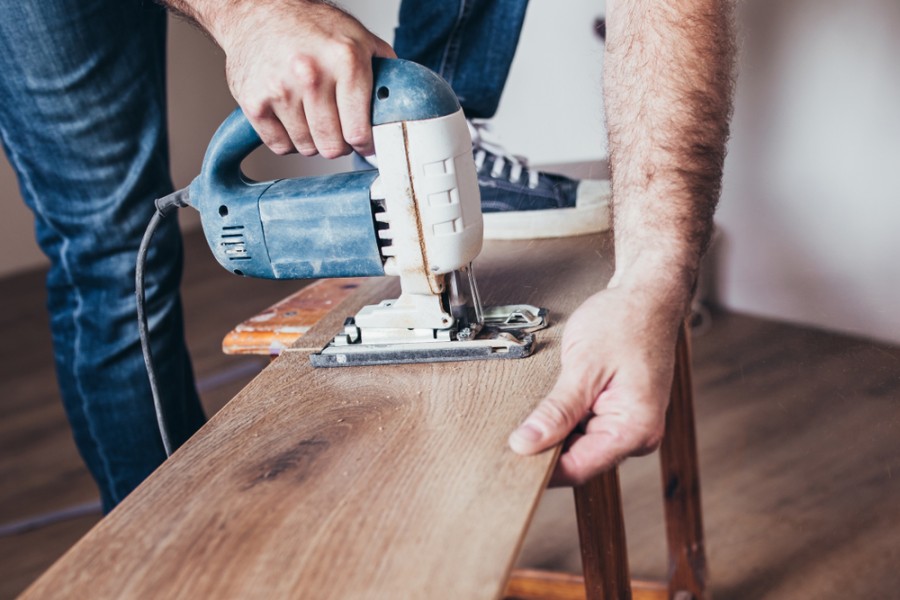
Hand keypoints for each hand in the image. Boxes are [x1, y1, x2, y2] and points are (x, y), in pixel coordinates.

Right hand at [218, 1, 394, 157]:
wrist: (257, 12)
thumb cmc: (310, 26)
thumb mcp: (357, 37)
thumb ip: (384, 68)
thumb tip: (402, 103)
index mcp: (346, 60)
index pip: (359, 132)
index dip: (364, 143)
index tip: (363, 141)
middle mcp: (312, 75)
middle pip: (333, 147)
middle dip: (339, 143)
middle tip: (337, 128)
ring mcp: (280, 90)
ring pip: (307, 149)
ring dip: (313, 140)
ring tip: (312, 116)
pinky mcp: (254, 102)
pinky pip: (280, 147)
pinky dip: (288, 140)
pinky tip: (291, 117)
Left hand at [508, 285, 684, 485]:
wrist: (647, 296)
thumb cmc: (625, 321)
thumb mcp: (584, 365)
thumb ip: (557, 410)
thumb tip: (527, 443)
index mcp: (635, 428)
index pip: (579, 468)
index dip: (542, 468)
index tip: (511, 459)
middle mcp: (637, 434)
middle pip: (579, 460)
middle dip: (546, 448)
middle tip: (512, 433)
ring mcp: (628, 425)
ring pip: (579, 446)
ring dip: (554, 432)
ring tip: (534, 410)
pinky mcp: (618, 414)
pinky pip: (585, 429)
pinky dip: (564, 420)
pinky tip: (552, 404)